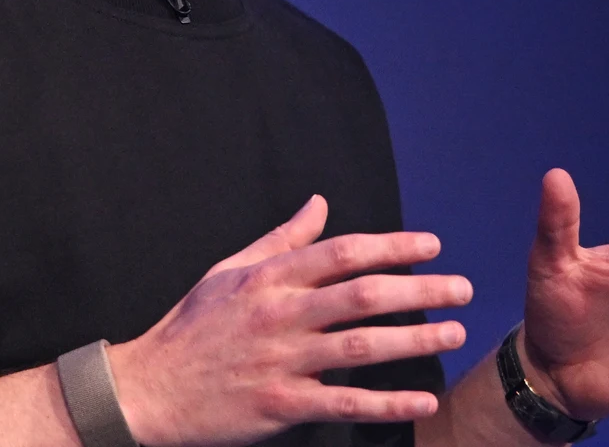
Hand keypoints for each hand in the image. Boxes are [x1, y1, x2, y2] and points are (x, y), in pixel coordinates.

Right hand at [107, 195, 473, 446]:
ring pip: (361, 346)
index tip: (432, 246)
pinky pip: (344, 403)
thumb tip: (320, 202)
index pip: (344, 252)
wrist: (147, 389)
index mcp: (269, 277)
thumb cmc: (191, 327)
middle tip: (462, 289)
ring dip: (414, 339)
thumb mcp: (229, 271)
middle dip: (420, 290)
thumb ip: (281, 238)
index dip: (393, 247)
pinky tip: (423, 399)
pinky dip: (387, 402)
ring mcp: (281, 361)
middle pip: (363, 295)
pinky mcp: (280, 405)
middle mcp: (280, 314)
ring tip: (454, 333)